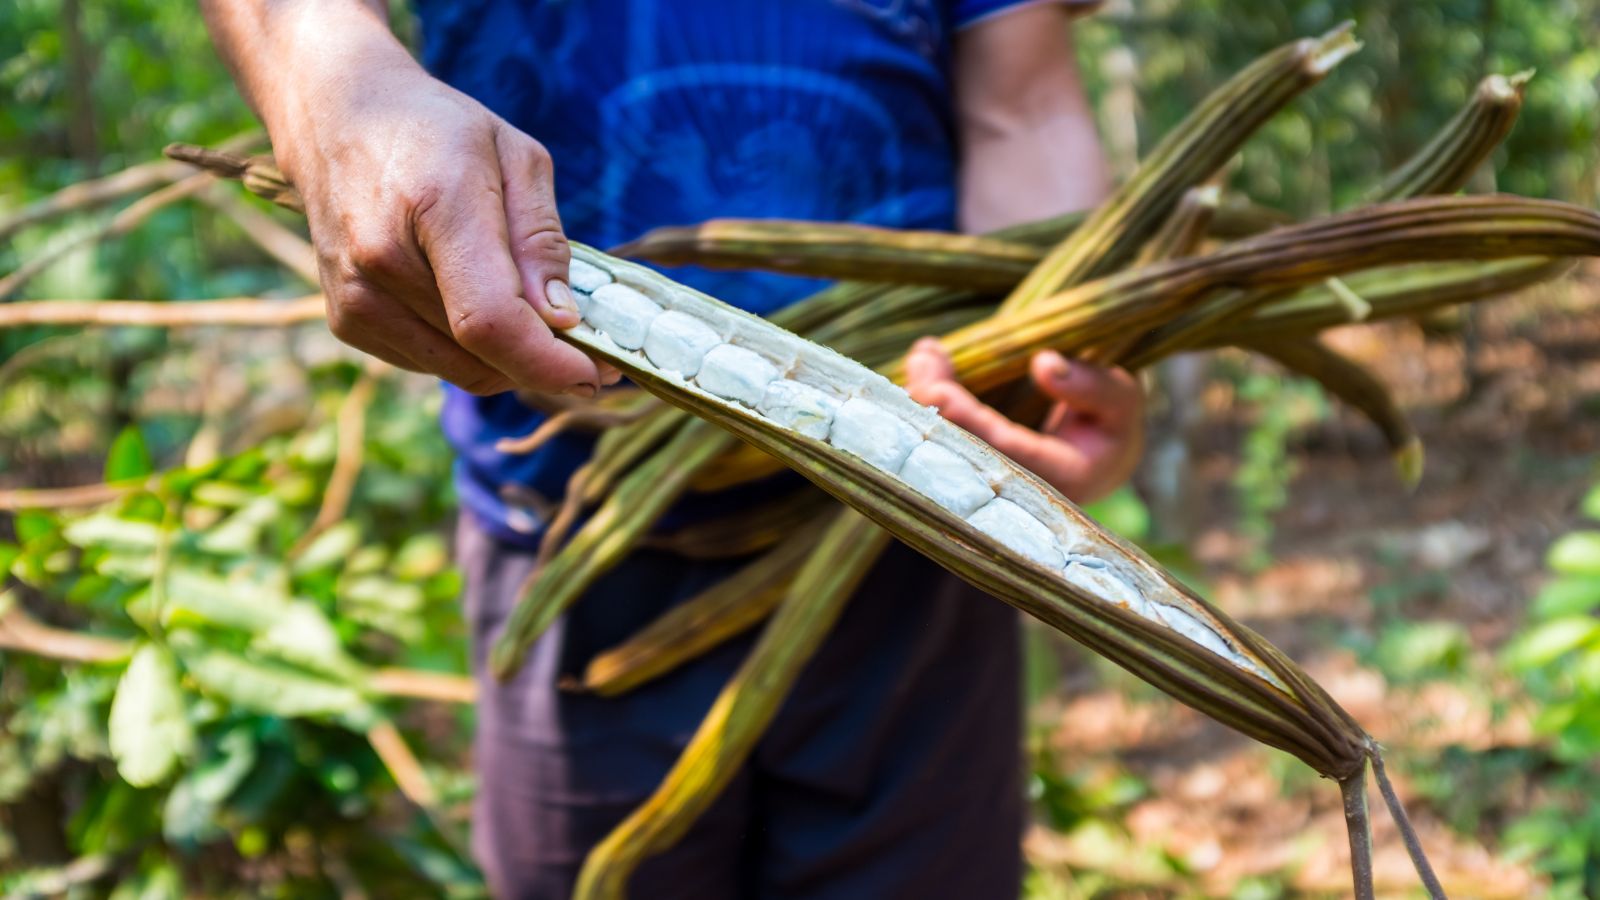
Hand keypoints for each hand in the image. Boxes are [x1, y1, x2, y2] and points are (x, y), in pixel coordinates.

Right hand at [261, 22, 616, 395]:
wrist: (334, 120)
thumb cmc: (438, 132)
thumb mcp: (516, 157)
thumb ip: (542, 239)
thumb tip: (562, 319)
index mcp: (436, 206)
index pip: (490, 320)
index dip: (548, 364)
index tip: (600, 375)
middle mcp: (381, 258)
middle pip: (483, 355)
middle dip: (547, 363)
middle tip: (589, 347)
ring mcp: (356, 297)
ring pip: (464, 371)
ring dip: (510, 360)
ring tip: (528, 311)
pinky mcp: (347, 322)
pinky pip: (434, 364)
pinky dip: (469, 351)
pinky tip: (470, 299)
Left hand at [905, 338, 1143, 503]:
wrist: (1100, 453)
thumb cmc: (1113, 425)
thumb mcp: (1122, 402)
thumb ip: (1092, 386)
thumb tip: (1043, 365)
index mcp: (1064, 477)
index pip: (1007, 453)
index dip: (969, 424)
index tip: (940, 392)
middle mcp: (1022, 489)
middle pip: (968, 451)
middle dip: (939, 407)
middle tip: (924, 361)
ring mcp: (996, 479)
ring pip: (950, 444)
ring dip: (928, 399)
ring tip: (924, 354)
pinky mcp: (978, 463)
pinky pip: (948, 434)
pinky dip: (932, 398)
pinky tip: (926, 361)